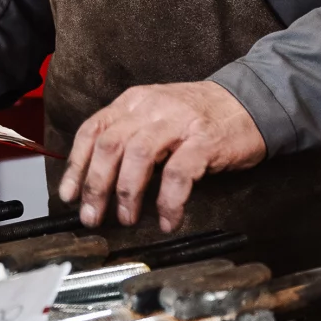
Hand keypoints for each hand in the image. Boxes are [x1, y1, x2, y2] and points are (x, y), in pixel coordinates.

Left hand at [57, 81, 265, 232]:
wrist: (251, 101)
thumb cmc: (200, 116)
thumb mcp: (156, 115)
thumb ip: (129, 136)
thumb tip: (98, 178)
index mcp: (134, 101)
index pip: (93, 130)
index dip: (76, 165)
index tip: (69, 195)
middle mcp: (151, 107)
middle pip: (110, 145)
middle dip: (96, 185)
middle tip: (92, 217)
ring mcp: (178, 122)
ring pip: (138, 155)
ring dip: (127, 193)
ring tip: (127, 219)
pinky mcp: (205, 140)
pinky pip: (179, 173)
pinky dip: (169, 201)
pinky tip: (168, 220)